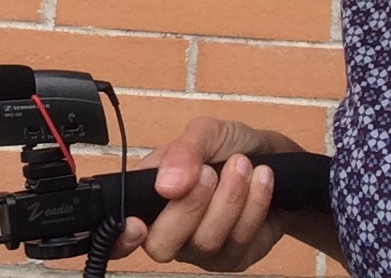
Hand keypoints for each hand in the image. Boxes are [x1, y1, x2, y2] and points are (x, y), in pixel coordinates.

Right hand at [111, 117, 303, 271]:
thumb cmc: (228, 145)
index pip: (119, 234)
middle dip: (191, 206)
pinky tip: (261, 181)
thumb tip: (165, 184)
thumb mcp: (203, 132)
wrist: (271, 158)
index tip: (138, 224)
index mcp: (147, 197)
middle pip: (162, 245)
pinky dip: (254, 206)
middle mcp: (168, 229)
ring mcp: (200, 249)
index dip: (121, 240)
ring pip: (206, 243)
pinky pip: (239, 243)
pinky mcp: (233, 258)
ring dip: (230, 198)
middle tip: (211, 173)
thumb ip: (181, 152)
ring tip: (243, 165)